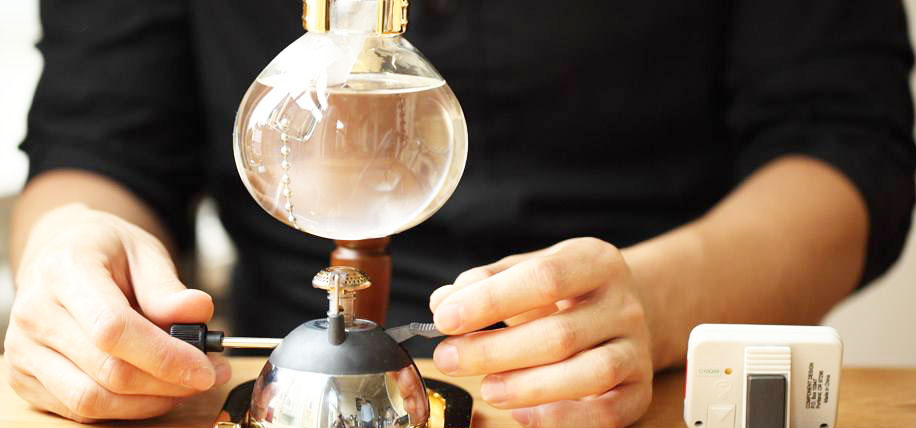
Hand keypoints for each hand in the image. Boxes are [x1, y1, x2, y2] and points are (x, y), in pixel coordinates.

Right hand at [4, 204, 229, 421]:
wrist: (60, 253)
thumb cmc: (105, 251)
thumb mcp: (144, 252)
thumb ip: (167, 287)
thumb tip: (198, 312)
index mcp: (65, 272)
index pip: (113, 329)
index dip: (164, 356)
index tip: (206, 367)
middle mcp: (36, 314)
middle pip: (107, 371)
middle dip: (168, 382)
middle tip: (209, 376)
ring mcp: (24, 350)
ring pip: (93, 400)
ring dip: (150, 401)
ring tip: (184, 384)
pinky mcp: (25, 377)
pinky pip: (79, 410)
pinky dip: (125, 408)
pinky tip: (154, 390)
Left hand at [430, 237, 652, 427]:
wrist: (624, 310)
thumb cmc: (564, 292)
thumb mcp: (528, 272)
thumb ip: (485, 283)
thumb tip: (442, 302)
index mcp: (595, 261)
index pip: (543, 278)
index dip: (490, 300)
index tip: (445, 318)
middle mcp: (622, 304)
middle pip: (560, 333)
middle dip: (495, 351)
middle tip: (450, 358)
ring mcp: (635, 348)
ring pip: (589, 374)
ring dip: (528, 387)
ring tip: (486, 388)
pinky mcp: (640, 389)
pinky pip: (607, 412)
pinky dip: (561, 418)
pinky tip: (522, 414)